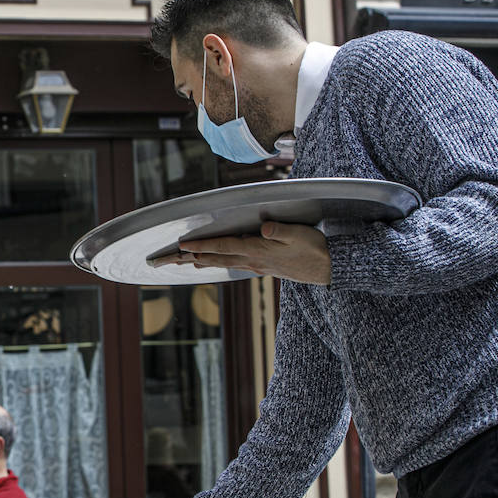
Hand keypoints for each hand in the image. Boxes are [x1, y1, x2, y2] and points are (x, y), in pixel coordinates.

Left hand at [150, 221, 330, 284]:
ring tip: (183, 261)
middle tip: (167, 260)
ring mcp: (256, 266)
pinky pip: (233, 265)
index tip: (182, 245)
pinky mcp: (263, 268)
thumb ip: (280, 230)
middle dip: (190, 257)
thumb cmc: (315, 248)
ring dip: (201, 261)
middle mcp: (252, 260)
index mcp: (257, 251)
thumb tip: (264, 228)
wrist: (330, 269)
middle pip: (215, 258)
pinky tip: (215, 263)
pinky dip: (218, 263)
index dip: (201, 245)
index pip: (222, 246)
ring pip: (222, 263)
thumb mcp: (299, 234)